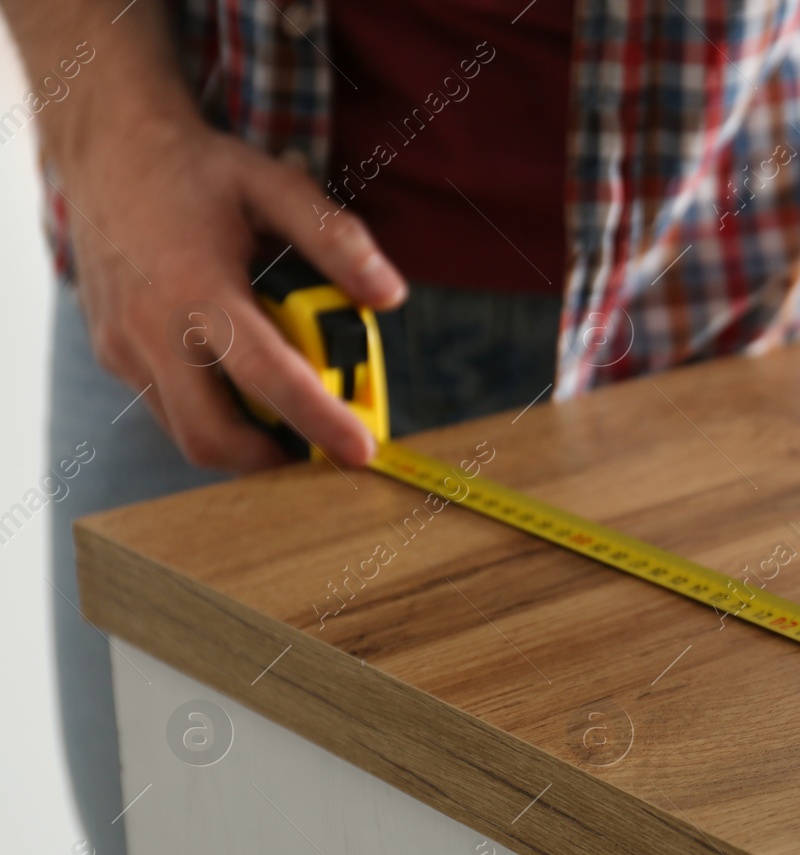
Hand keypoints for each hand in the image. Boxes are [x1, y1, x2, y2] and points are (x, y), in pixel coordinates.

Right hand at [58, 114, 405, 471]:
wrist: (107, 149)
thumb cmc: (197, 170)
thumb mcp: (276, 186)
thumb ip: (336, 239)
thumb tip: (390, 295)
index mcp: (197, 285)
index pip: (267, 376)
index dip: (318, 422)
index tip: (362, 449)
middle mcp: (151, 327)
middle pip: (212, 436)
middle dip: (274, 458)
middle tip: (324, 449)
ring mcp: (123, 346)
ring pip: (186, 432)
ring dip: (244, 439)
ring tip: (291, 410)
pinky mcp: (112, 354)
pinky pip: (167, 408)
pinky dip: (213, 413)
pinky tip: (245, 381)